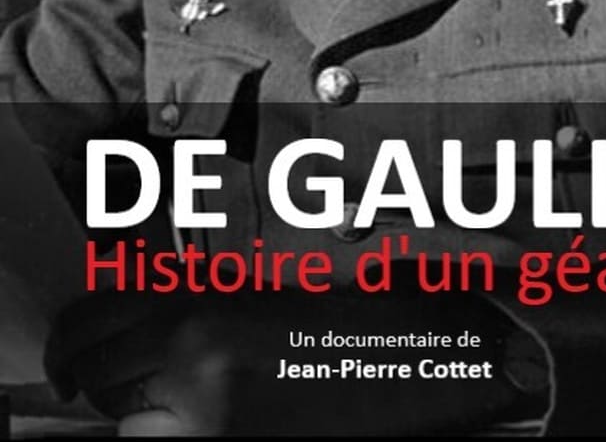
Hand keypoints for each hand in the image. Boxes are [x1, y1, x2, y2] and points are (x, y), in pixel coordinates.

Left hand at [45, 287, 541, 435]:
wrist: (434, 348)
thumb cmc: (360, 299)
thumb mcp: (269, 275)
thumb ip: (197, 288)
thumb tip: (132, 312)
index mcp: (204, 291)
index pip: (91, 319)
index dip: (76, 339)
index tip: (75, 351)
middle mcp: (194, 352)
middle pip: (99, 373)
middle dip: (107, 374)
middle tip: (132, 371)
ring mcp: (213, 415)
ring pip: (128, 427)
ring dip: (143, 414)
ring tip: (191, 397)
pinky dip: (174, 440)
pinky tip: (215, 421)